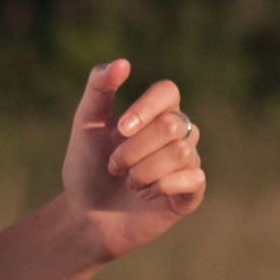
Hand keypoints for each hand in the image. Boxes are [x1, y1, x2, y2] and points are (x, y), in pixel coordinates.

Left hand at [61, 58, 206, 261]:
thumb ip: (99, 88)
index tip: (120, 129)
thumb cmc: (87, 167)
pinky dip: (160, 186)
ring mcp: (188, 162)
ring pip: (181, 152)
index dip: (146, 108)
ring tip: (128, 183)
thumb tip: (122, 62)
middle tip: (114, 166)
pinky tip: (144, 195)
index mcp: (156, 113)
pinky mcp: (192, 192)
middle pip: (172, 124)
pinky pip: (193, 178)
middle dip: (134, 148)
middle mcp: (178, 134)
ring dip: (143, 170)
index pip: (168, 91)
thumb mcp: (86, 123)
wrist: (86, 216)